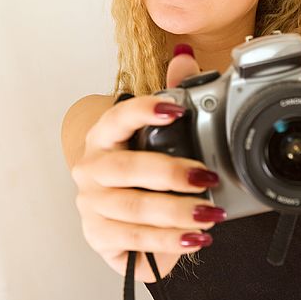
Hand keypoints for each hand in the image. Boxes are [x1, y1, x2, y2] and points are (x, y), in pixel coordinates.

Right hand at [71, 48, 225, 281]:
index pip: (117, 118)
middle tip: (206, 178)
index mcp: (103, 137)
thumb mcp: (159, 139)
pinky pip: (134, 239)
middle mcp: (91, 169)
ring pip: (133, 208)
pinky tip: (193, 239)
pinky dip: (167, 241)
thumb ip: (171, 96)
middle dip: (170, 174)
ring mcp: (91, 204)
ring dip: (176, 212)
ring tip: (210, 213)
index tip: (175, 109)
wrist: (127, 223)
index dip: (144, 112)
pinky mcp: (97, 236)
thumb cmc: (142, 177)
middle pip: (126, 169)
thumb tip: (184, 58)